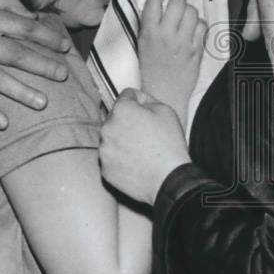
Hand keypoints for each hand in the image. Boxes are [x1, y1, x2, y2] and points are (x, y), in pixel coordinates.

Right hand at [0, 0, 70, 128]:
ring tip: (43, 103)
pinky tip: (3, 123)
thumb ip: (7, 3)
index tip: (65, 47)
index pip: (25, 28)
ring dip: (21, 92)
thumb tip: (34, 15)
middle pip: (16, 55)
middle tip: (63, 76)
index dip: (47, 38)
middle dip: (42, 66)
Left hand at [99, 88, 189, 204]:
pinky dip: (121, 158)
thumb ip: (147, 100)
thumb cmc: (169, 144)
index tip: (148, 111)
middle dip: (129, 121)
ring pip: (112, 138)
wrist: (168, 178)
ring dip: (123, 139)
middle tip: (147, 132)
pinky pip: (112, 157)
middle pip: (116, 117)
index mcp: (121, 110)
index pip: (127, 95)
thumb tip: (138, 101)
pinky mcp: (105, 169)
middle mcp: (107, 128)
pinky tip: (137, 161)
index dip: (140, 100)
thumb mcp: (166, 110)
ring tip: (142, 149)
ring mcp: (104, 150)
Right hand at [138, 0, 206, 118]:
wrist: (163, 91)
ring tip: (186, 17)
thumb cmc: (151, 66)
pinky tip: (194, 29)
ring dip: (190, 10)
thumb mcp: (143, 42)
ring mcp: (183, 42)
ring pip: (192, 11)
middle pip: (177, 1)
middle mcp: (166, 34)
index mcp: (148, 31)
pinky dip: (200, 24)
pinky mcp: (196, 49)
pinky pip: (203, 25)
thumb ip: (150, 21)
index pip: (154, 0)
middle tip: (178, 0)